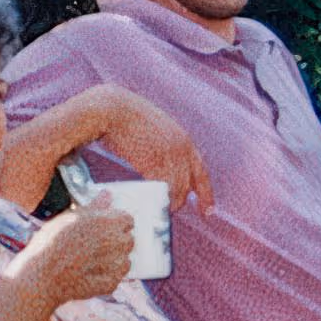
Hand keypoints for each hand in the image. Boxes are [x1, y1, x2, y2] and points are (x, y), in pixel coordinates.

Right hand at [15, 204, 140, 304]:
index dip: (115, 224)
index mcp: (109, 221)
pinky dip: (105, 277)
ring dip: (113, 260)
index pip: (127, 220)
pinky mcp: (111, 283)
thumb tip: (107, 195)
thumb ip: (94, 207)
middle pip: (127, 240)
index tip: (103, 228)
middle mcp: (118, 241)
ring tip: (89, 262)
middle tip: (94, 246)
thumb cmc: (52, 242)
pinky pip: (115, 277)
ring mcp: (117, 264)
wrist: (42, 275)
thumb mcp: (70, 217)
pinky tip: (88, 274)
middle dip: (115, 242)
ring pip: (124, 260)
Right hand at [82, 91, 210, 210]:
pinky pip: (162, 187)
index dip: (205, 193)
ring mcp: (169, 155)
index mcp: (184, 140)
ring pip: (177, 189)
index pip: (201, 172)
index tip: (208, 211)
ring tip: (158, 210)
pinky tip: (152, 204)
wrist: (112, 109)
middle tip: (170, 210)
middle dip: (181, 200)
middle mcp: (182, 148)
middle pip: (188, 185)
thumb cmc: (126, 119)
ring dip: (169, 203)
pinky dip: (159, 199)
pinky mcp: (153, 160)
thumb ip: (163, 147)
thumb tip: (159, 165)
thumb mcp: (155, 130)